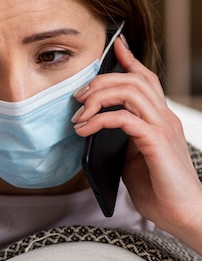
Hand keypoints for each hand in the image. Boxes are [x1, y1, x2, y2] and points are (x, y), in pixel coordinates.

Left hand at [73, 37, 201, 253]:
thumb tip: (94, 127)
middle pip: (133, 80)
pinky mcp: (156, 143)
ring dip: (98, 97)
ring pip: (131, 91)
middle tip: (77, 97)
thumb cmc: (159, 189)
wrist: (182, 216)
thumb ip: (120, 139)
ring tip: (79, 115)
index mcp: (160, 119)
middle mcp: (165, 117)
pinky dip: (100, 119)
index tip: (114, 44)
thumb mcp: (132, 158)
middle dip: (100, 82)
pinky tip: (84, 130)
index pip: (146, 79)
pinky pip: (124, 118)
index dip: (129, 59)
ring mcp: (163, 128)